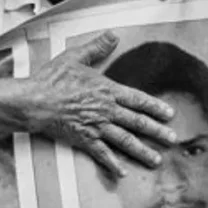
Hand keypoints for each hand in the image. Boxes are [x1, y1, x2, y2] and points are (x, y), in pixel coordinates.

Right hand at [23, 31, 175, 177]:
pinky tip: (123, 172)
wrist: (34, 100)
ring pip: (125, 141)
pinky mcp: (83, 139)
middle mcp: (106, 110)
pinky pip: (102, 154)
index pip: (138, 99)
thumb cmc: (53, 78)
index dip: (155, 106)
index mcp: (107, 90)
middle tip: (172, 139)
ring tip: (156, 160)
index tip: (170, 114)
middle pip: (137, 122)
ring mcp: (96, 127)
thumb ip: (97, 47)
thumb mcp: (75, 56)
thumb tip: (114, 35)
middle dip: (157, 132)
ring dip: (142, 151)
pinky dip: (113, 164)